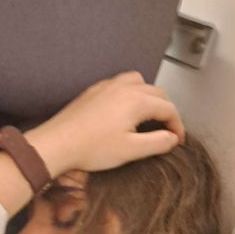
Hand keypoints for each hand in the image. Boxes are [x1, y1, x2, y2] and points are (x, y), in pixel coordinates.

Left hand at [28, 71, 183, 173]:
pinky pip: (120, 84)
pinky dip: (131, 93)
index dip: (177, 125)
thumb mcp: (131, 150)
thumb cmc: (91, 148)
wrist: (58, 143)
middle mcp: (124, 87)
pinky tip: (125, 110)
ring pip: (138, 82)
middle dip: (166, 110)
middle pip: (156, 93)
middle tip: (167, 130)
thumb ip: (157, 143)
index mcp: (137, 100)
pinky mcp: (94, 91)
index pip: (168, 108)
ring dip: (149, 97)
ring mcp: (107, 86)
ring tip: (148, 116)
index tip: (176, 140)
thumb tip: (172, 138)